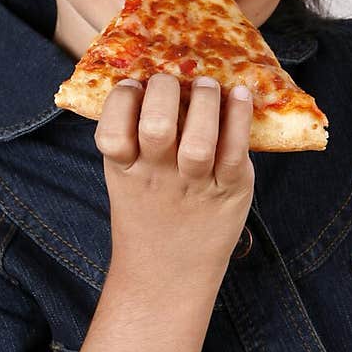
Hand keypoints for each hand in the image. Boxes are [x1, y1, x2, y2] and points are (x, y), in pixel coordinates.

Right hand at [94, 73, 254, 286]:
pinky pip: (236, 150)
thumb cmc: (148, 213)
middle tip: (171, 82)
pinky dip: (239, 117)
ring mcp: (195, 185)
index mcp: (124, 169)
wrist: (169, 272)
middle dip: (163, 90)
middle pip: (156, 125)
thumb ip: (131, 137)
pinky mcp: (231, 190)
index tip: (134, 86)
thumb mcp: (125, 177)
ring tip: (205, 86)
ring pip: (199, 137)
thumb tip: (146, 78)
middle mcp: (157, 176)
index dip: (122, 100)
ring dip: (204, 99)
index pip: (112, 129)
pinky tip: (239, 95)